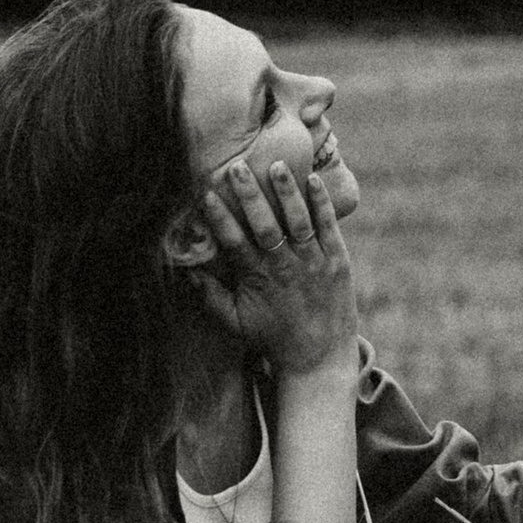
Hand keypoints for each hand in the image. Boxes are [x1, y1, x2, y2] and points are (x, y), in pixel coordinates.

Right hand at [192, 157, 358, 376]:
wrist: (319, 358)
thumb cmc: (273, 337)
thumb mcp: (236, 323)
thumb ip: (210, 297)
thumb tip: (184, 272)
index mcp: (258, 279)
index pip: (235, 242)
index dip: (220, 217)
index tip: (207, 194)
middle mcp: (285, 268)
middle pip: (265, 225)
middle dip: (250, 195)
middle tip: (237, 167)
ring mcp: (314, 263)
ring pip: (299, 221)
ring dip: (287, 192)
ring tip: (277, 164)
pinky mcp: (337, 261)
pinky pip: (329, 227)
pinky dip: (322, 203)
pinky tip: (314, 180)